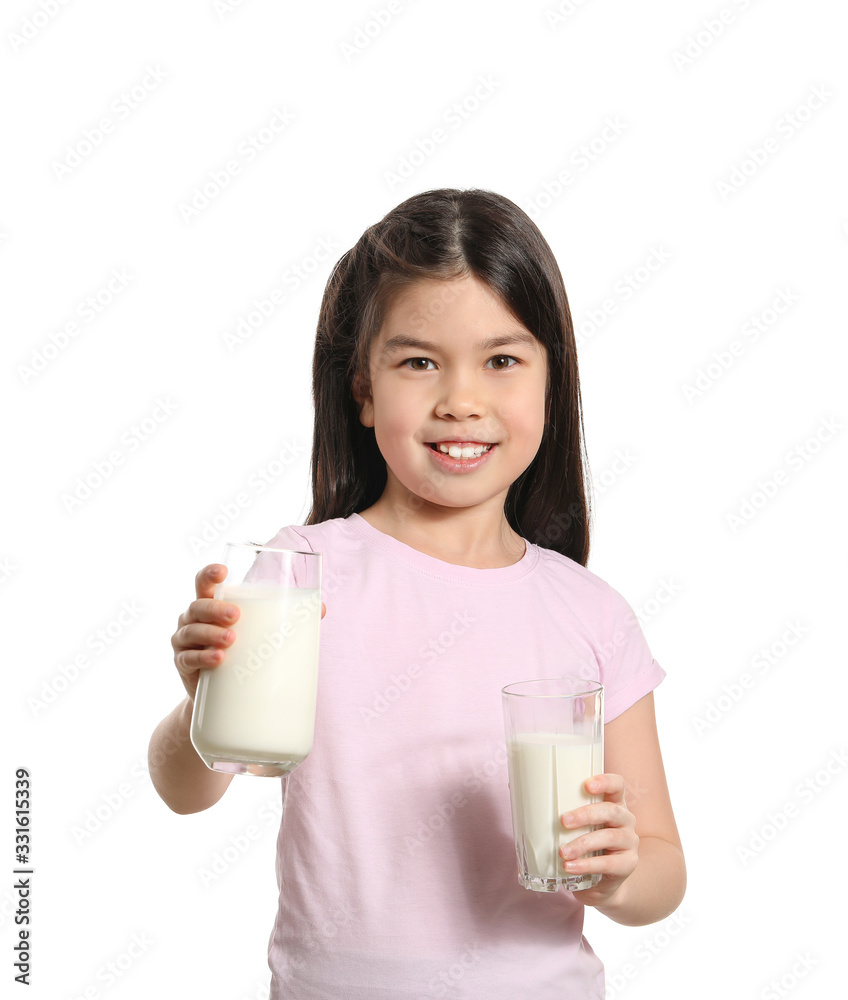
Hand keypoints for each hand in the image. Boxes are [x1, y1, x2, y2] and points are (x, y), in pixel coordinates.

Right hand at [171, 565, 326, 700]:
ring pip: (192, 631)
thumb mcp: (258, 632)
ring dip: (210, 633)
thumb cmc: (242, 651)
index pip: (204, 583)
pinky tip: (217, 659)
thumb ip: (287, 618)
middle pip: (198, 606)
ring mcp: (185, 642)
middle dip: (215, 608)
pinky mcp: (183, 665)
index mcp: (211, 604)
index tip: (224, 572)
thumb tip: (321, 608)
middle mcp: (193, 619)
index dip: (209, 574)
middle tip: (236, 615)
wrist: (222, 695)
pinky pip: (187, 659)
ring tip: (231, 639)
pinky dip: (201, 658)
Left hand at [559, 773, 638, 908]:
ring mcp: (630, 842)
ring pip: (610, 837)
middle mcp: (626, 820)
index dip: (605, 781)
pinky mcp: (628, 865)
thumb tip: (514, 784)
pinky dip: (587, 865)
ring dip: (583, 843)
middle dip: (586, 814)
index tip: (586, 785)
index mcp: (613, 803)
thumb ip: (555, 806)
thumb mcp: (574, 825)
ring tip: (562, 851)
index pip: (617, 785)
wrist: (601, 883)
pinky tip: (570, 867)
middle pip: (611, 810)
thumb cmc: (584, 845)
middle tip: (563, 821)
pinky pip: (609, 863)